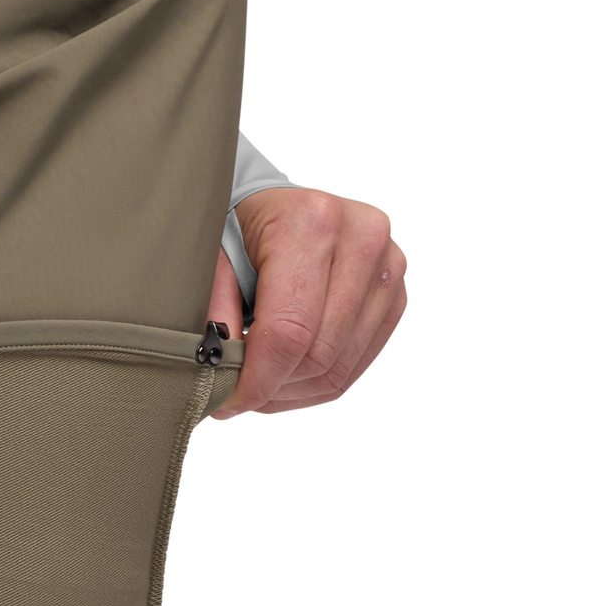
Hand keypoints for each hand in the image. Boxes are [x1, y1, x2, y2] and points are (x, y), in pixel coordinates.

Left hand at [208, 187, 409, 422]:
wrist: (278, 202)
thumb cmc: (240, 225)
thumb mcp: (210, 257)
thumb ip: (213, 313)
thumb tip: (218, 375)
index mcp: (312, 223)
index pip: (290, 332)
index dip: (256, 381)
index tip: (225, 403)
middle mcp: (362, 238)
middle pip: (318, 356)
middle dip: (271, 390)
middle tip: (233, 398)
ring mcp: (389, 265)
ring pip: (340, 368)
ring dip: (292, 392)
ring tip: (256, 388)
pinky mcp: (396, 293)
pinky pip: (358, 363)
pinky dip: (317, 383)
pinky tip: (285, 378)